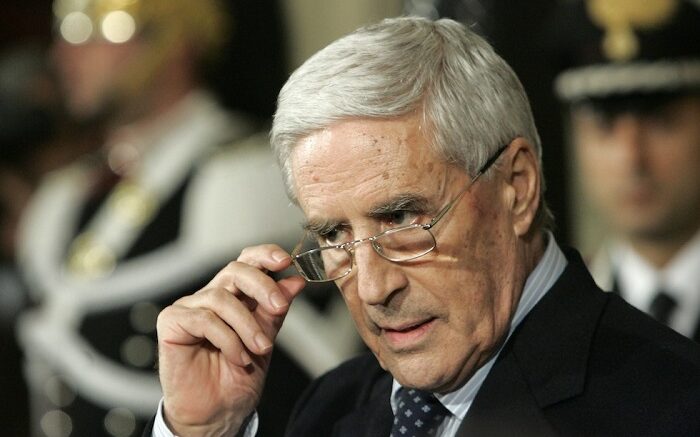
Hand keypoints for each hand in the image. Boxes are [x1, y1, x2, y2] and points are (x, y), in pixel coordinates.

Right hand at [156, 244, 305, 435]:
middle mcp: (211, 296)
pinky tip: (237, 357)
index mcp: (234, 296)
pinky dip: (227, 339)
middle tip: (280, 306)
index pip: (247, 261)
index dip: (264, 255)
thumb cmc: (236, 379)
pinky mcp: (171, 322)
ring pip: (222, 297)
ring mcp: (189, 308)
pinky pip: (204, 319)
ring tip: (259, 349)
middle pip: (235, 270)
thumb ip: (275, 311)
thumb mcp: (265, 340)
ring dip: (247, 325)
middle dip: (262, 286)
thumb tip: (295, 282)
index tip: (286, 262)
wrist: (217, 414)